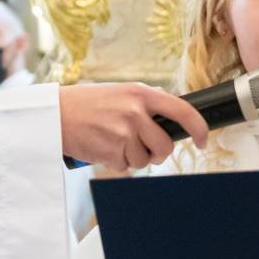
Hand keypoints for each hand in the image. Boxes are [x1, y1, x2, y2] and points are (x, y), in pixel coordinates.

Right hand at [58, 83, 208, 170]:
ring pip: (145, 161)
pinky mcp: (111, 152)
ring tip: (113, 141)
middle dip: (158, 153)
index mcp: (141, 93)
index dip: (199, 128)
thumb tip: (172, 107)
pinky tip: (103, 147)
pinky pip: (126, 167)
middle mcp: (135, 112)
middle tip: (144, 147)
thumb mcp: (120, 90)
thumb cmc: (87, 102)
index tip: (202, 141)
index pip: (183, 110)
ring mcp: (123, 133)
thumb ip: (146, 98)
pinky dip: (117, 163)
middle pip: (165, 146)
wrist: (55, 114)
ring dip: (133, 158)